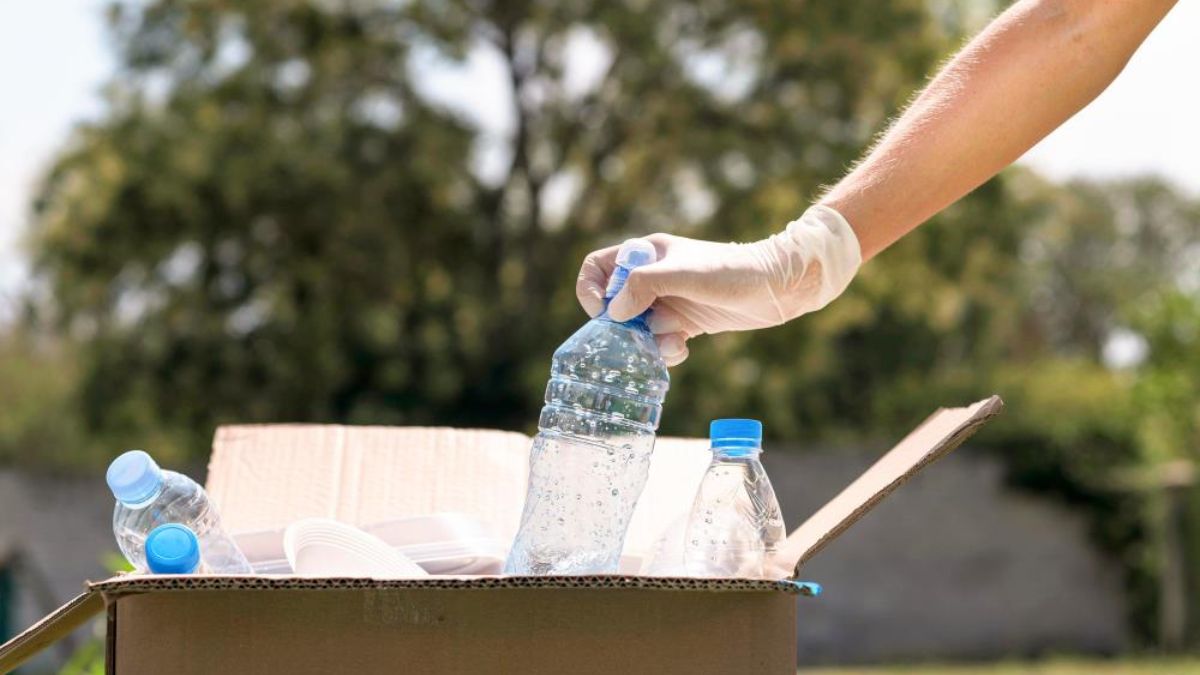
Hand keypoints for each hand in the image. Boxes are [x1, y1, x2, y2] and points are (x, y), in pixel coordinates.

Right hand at [575, 206, 860, 365]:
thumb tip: (615, 312)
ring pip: (638, 328)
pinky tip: (683, 349)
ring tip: (671, 344)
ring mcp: (669, 299)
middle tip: (637, 339)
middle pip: (615, 304)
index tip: (604, 313)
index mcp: (647, 254)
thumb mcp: (684, 275)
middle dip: (622, 327)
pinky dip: (665, 350)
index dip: (591, 290)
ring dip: (646, 342)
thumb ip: (643, 286)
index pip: (598, 267)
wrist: (779, 287)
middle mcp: (654, 276)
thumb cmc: (732, 272)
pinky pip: (660, 340)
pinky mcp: (686, 321)